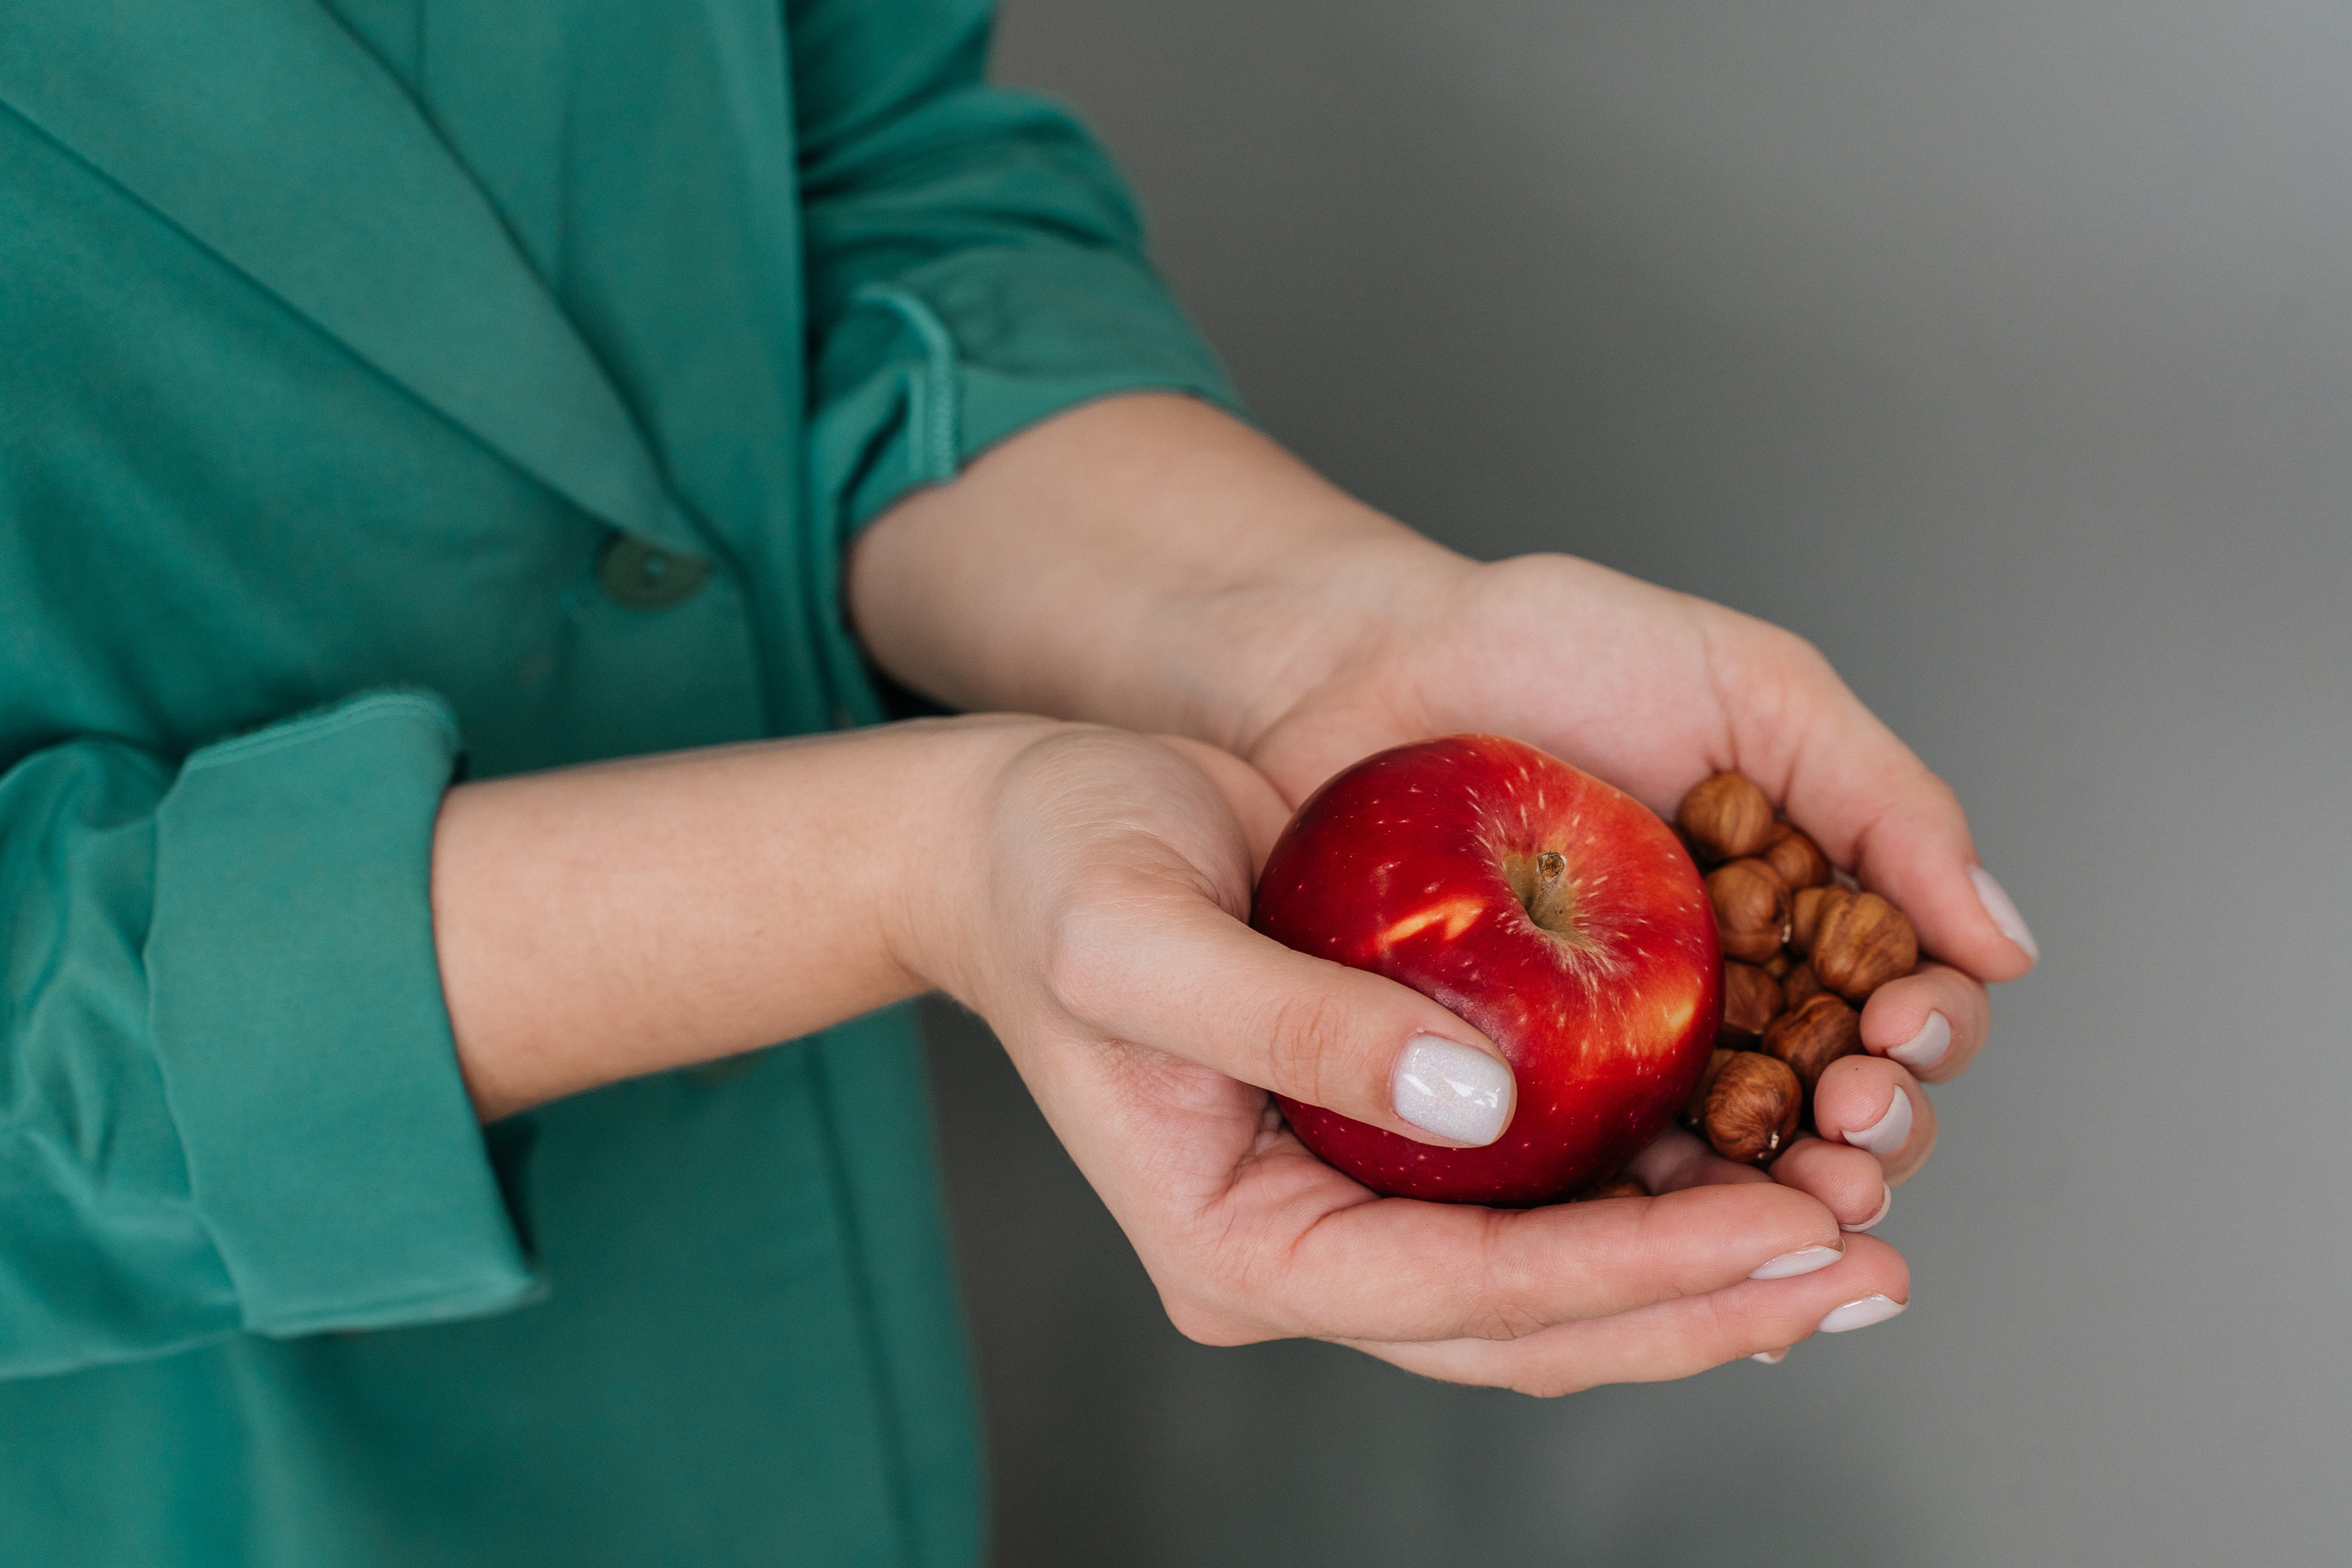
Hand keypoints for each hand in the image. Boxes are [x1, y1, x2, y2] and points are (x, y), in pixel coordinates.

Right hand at [931, 726, 1910, 1391]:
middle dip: (1706, 1306)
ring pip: (1549, 1290)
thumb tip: (1479, 1104)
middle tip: (1859, 1265)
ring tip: (1847, 1234)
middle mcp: (1299, 1255)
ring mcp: (1344, 1209)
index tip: (1782, 1226)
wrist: (1015, 837)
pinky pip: (1535, 1207)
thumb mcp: (1141, 935)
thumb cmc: (1053, 867)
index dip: (1635, 1274)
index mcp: (1232, 1244)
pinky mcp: (1384, 1147)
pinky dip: (1650, 1198)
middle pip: (1530, 1329)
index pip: (1462, 1295)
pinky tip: (1754, 1163)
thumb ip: (1298, 1028)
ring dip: (1702, 1271)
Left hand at [1235, 549, 2035, 1228]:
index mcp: (1802, 908)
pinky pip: (1599, 1179)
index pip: (1906, 1004)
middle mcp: (1726, 996)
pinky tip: (1672, 1234)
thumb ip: (1887, 803)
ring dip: (1780, 1199)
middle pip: (1838, 1107)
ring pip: (1732, 1164)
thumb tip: (2007, 942)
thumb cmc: (1552, 648)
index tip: (1906, 1030)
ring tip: (1791, 1199)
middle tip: (1856, 1126)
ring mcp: (1622, 1055)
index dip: (1927, 1033)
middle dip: (1871, 1135)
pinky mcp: (1521, 1094)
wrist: (1363, 663)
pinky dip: (1647, 1216)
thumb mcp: (1753, 690)